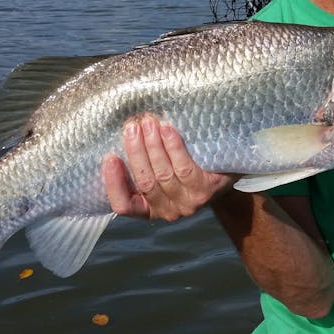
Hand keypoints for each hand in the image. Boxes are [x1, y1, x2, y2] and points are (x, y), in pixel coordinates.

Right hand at [103, 114, 237, 221]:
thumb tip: (121, 133)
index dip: (114, 183)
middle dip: (135, 152)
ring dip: (153, 146)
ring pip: (163, 174)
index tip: (109, 157)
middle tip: (131, 127)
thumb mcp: (159, 172)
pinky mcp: (205, 191)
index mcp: (148, 208)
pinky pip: (184, 168)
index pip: (124, 205)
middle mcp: (167, 211)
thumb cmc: (183, 169)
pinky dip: (173, 147)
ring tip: (148, 122)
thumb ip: (141, 162)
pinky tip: (168, 129)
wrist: (224, 174)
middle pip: (145, 182)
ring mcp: (188, 203)